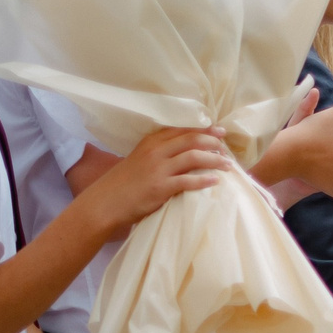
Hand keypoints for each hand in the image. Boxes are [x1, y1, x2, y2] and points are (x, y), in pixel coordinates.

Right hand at [81, 124, 232, 231]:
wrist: (104, 203)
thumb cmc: (123, 184)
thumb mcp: (139, 160)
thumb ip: (158, 153)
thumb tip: (183, 152)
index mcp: (150, 142)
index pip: (182, 130)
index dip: (203, 129)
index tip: (220, 130)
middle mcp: (156, 151)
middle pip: (191, 140)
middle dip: (213, 141)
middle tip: (226, 146)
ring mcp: (158, 169)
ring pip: (194, 157)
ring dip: (214, 160)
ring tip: (228, 164)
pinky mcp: (161, 187)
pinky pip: (188, 181)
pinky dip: (204, 180)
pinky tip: (216, 181)